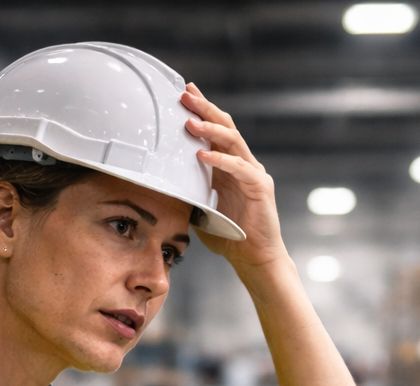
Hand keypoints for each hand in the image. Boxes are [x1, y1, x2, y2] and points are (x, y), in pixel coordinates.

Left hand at [182, 83, 287, 270]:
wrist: (254, 258)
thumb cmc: (228, 235)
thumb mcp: (199, 208)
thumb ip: (186, 191)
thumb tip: (159, 182)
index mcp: (228, 166)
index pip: (215, 130)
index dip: (202, 110)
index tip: (184, 92)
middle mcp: (243, 164)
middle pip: (225, 126)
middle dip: (205, 108)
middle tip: (185, 94)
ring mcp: (253, 173)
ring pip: (233, 141)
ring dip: (210, 129)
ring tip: (190, 121)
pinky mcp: (260, 187)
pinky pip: (239, 167)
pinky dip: (220, 160)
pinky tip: (201, 155)